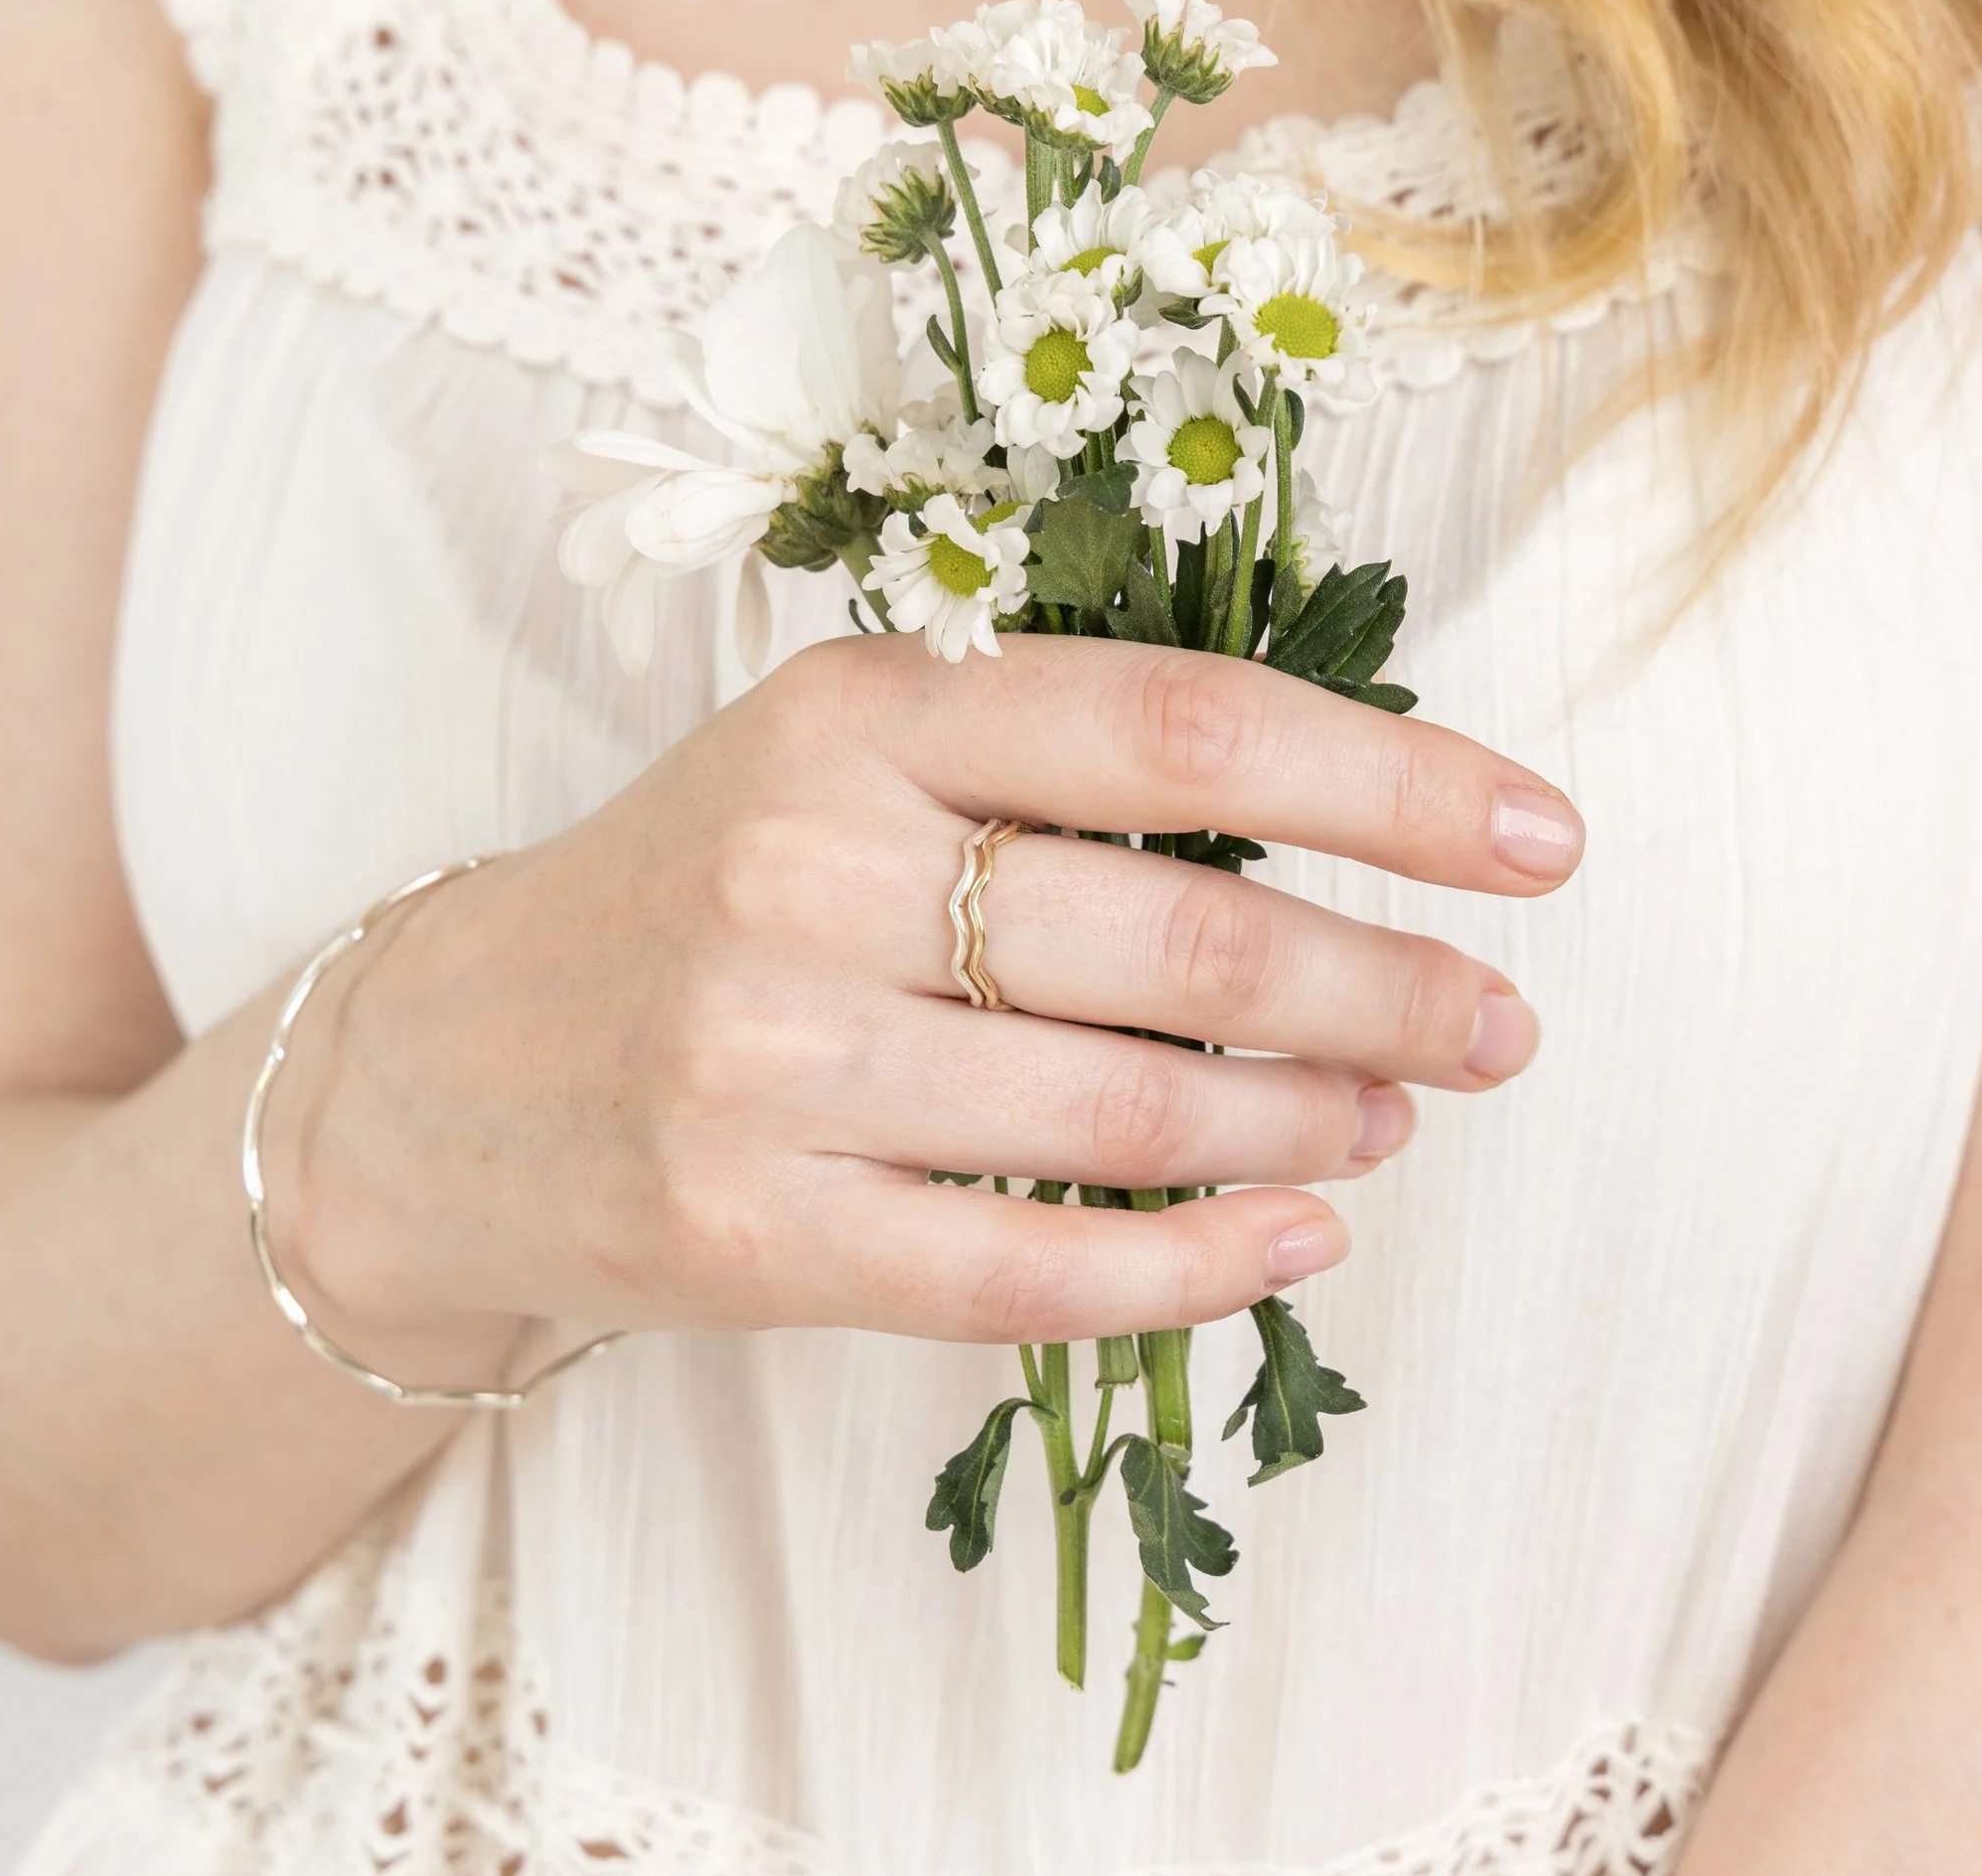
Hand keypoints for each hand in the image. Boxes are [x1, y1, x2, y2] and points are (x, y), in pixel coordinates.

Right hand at [262, 633, 1583, 1354]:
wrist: (440, 1075)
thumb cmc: (698, 890)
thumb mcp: (838, 758)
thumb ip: (1046, 768)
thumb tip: (1344, 829)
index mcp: (856, 709)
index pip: (1182, 726)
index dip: (1393, 779)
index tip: (1541, 837)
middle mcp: (809, 867)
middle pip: (1190, 935)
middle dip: (1393, 983)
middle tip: (1501, 1018)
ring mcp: (770, 1062)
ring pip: (1133, 1112)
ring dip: (1318, 1118)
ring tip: (1402, 1107)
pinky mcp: (752, 1236)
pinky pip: (1035, 1272)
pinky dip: (1204, 1267)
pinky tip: (1302, 1240)